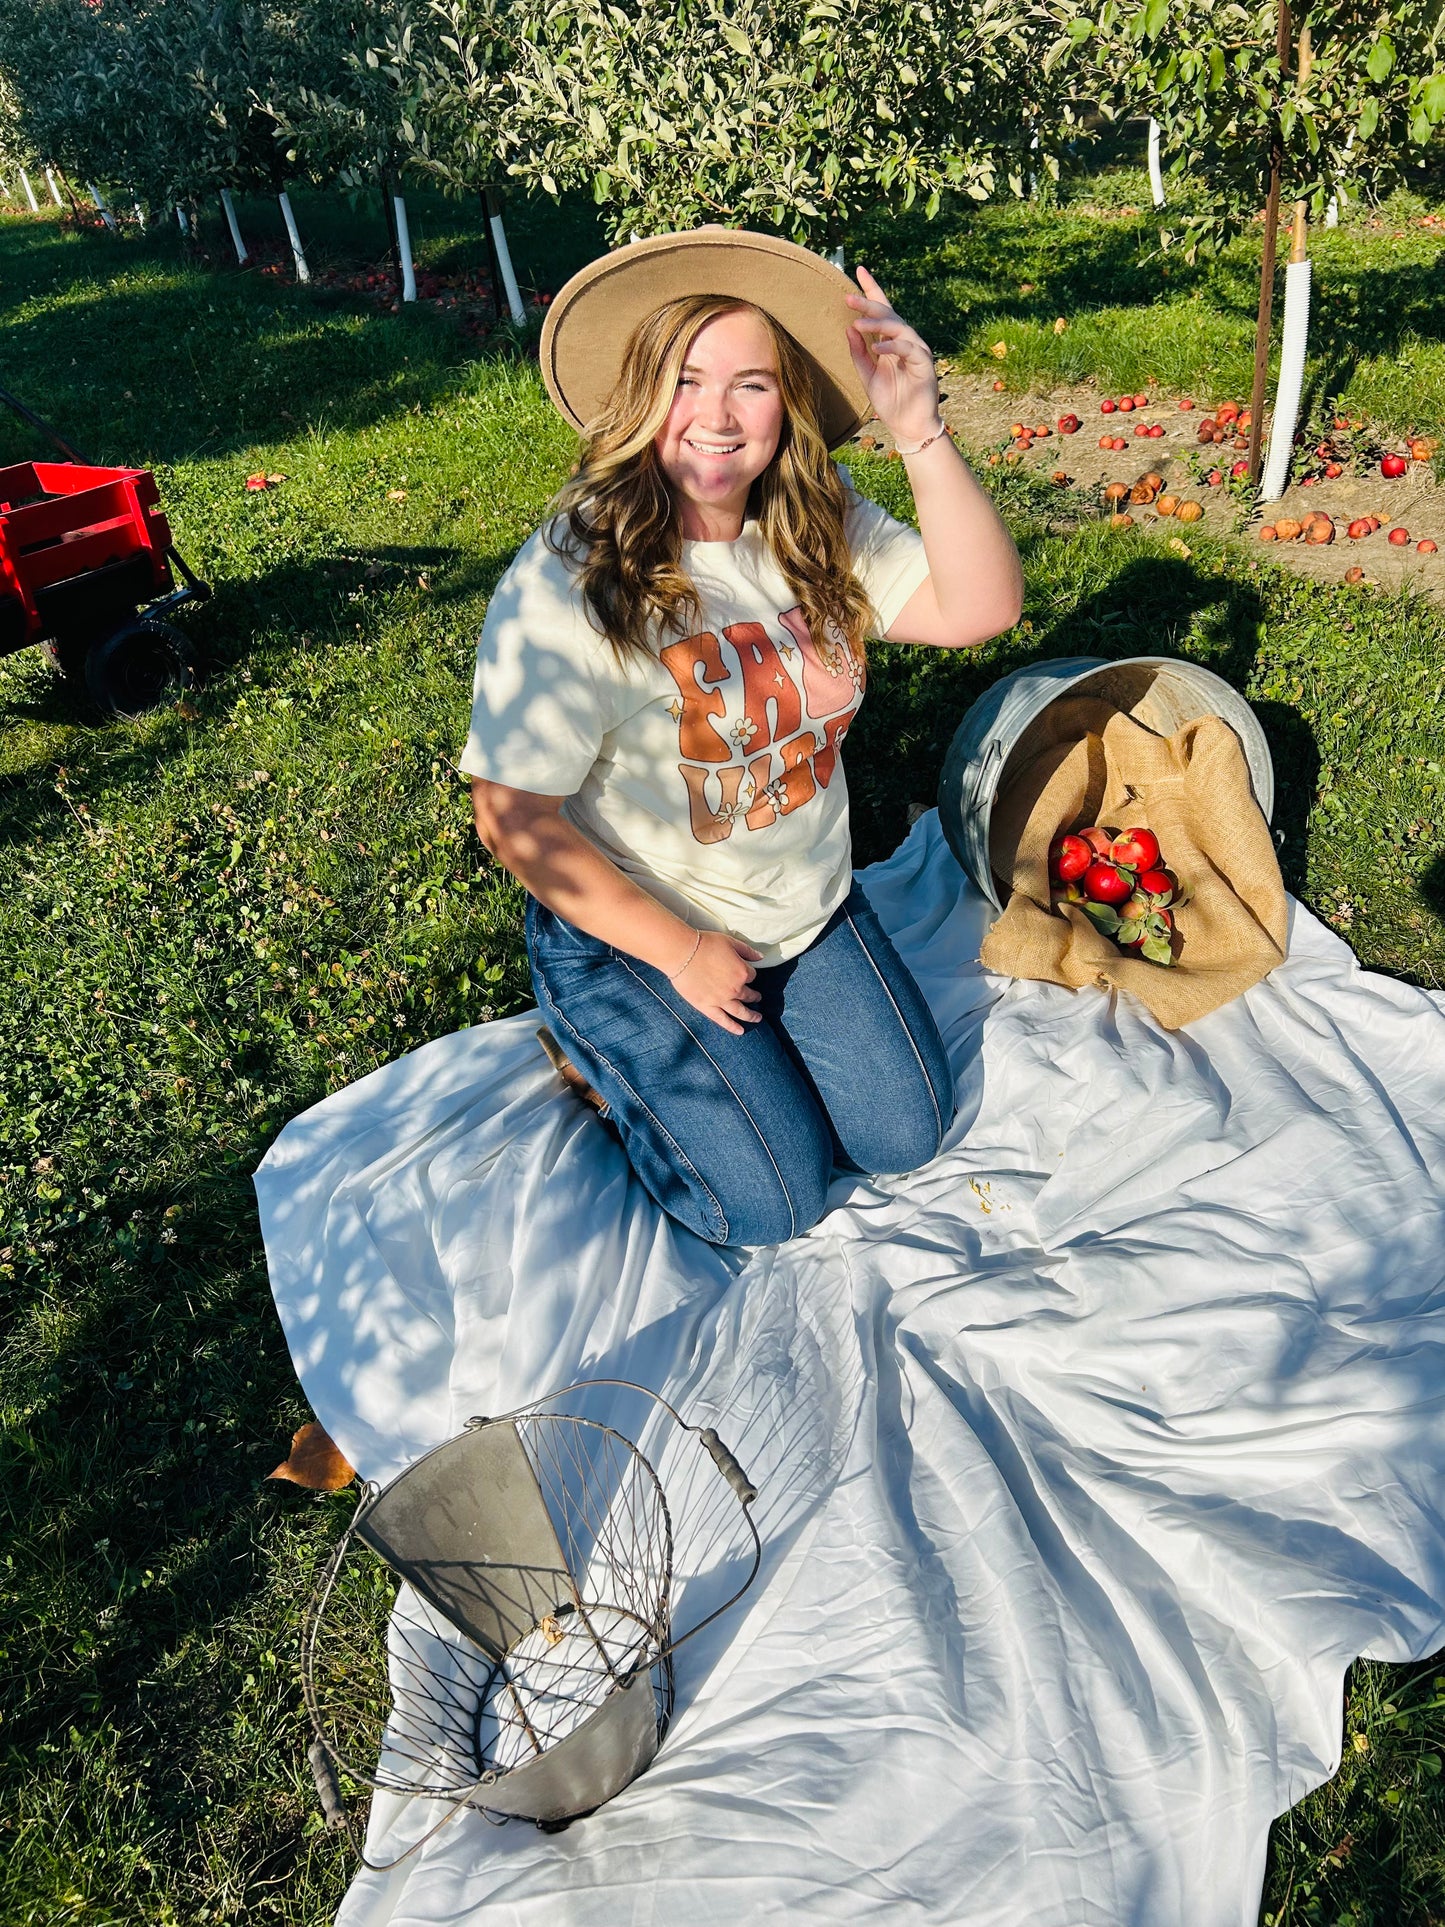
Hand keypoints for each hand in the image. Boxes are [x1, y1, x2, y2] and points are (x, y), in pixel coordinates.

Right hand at [671, 931, 763, 1035]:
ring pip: (740, 1011)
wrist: (682, 953)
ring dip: (751, 1016)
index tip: (745, 972)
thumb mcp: (730, 942)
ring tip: (758, 1018)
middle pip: (749, 995)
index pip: (752, 975)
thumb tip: (760, 957)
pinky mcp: (707, 1007)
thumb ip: (747, 951)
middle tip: (757, 998)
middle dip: (754, 996)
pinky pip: (723, 1020)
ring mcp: (722, 1000)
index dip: (748, 973)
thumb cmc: (705, 944)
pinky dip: (733, 1027)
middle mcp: (735, 989)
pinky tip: (740, 1031)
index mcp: (742, 972)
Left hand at [844, 265, 940, 444]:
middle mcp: (904, 341)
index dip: (871, 290)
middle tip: (848, 298)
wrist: (908, 425)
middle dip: (868, 304)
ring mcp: (916, 350)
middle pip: (888, 314)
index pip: (881, 310)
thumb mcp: (867, 375)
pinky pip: (908, 348)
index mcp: (890, 341)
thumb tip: (849, 329)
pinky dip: (892, 347)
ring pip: (898, 327)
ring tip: (858, 324)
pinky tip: (877, 349)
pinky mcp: (924, 363)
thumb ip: (859, 353)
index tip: (859, 270)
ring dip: (878, 324)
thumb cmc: (889, 400)